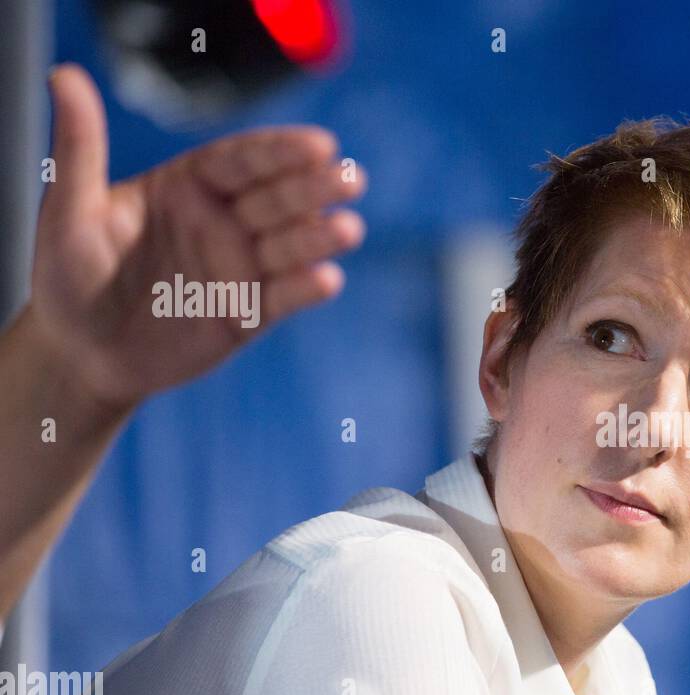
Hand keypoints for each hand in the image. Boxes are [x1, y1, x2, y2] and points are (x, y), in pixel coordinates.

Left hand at [27, 63, 367, 414]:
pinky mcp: (248, 312)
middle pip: (278, 197)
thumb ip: (80, 146)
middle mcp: (224, 220)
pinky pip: (282, 297)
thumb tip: (65, 74)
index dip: (281, 151)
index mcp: (189, 186)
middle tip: (352, 178)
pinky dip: (306, 289)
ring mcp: (241, 266)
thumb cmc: (68, 277)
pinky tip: (327, 279)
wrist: (82, 354)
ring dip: (321, 236)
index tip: (320, 144)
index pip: (242, 160)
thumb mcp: (68, 210)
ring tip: (349, 230)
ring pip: (290, 245)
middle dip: (316, 187)